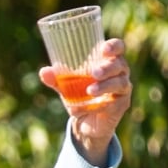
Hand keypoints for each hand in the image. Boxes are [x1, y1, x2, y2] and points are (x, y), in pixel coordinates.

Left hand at [40, 38, 131, 165]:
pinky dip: (94, 106)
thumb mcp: (66, 86)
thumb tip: (44, 72)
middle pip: (120, 65)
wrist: (86, 121)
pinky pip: (111, 104)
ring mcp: (123, 89)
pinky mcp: (121, 105)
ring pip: (119, 84)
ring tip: (89, 91)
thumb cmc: (79, 94)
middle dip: (107, 68)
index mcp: (108, 61)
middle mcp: (120, 72)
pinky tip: (78, 110)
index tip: (103, 49)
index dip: (114, 46)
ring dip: (104, 86)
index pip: (118, 47)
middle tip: (94, 73)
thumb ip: (57, 79)